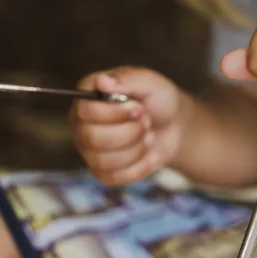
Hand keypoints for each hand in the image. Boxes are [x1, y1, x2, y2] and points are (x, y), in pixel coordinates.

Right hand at [70, 67, 190, 185]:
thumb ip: (126, 79)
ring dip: (136, 149)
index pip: (87, 111)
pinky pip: (114, 178)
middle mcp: (82, 124)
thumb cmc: (158, 99)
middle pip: (93, 138)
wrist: (174, 125)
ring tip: (149, 136)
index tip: (139, 107)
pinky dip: (139, 167)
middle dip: (129, 132)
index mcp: (88, 97)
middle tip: (147, 122)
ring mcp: (90, 150)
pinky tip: (151, 155)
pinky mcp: (103, 171)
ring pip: (103, 161)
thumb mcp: (149, 82)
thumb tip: (102, 81)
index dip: (116, 113)